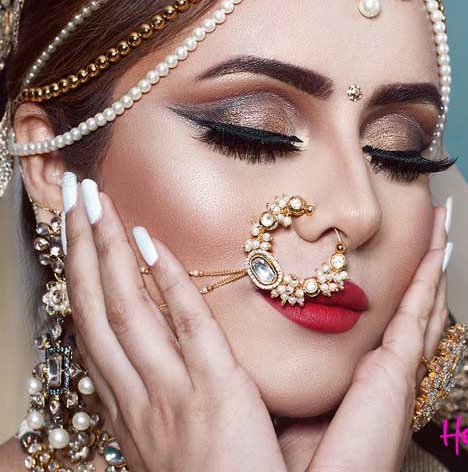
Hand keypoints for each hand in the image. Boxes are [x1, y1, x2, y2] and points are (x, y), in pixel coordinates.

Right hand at [62, 174, 286, 471]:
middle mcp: (138, 399)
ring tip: (94, 202)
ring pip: (124, 311)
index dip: (78, 286)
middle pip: (96, 312)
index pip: (92, 338)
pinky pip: (185, 325)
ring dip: (104, 251)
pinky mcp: (215, 392)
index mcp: (128, 413)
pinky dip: (164, 281)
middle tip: (74, 201)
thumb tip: (156, 362)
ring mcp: (170, 395)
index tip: (73, 246)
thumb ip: (154, 407)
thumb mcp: (164, 453)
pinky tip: (147, 241)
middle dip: (79, 252)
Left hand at [277, 203, 451, 471]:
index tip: (395, 253)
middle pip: (411, 311)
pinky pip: (418, 315)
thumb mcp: (275, 405)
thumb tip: (246, 352)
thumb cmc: (276, 465)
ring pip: (422, 306)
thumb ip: (276, 375)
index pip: (384, 325)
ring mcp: (394, 373)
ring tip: (441, 224)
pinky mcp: (395, 373)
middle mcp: (383, 376)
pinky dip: (430, 280)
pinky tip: (439, 248)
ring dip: (433, 264)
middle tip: (432, 224)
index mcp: (359, 383)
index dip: (397, 290)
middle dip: (423, 269)